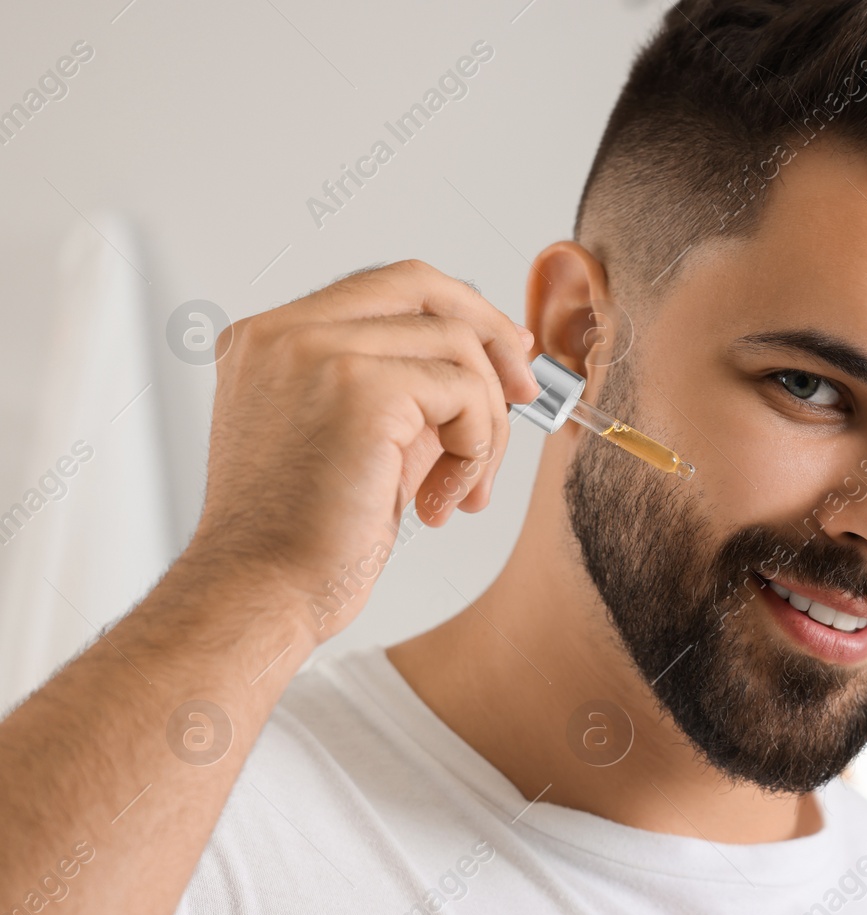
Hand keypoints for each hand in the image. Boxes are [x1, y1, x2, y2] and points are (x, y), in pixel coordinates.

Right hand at [183, 260, 538, 643]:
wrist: (263, 594)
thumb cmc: (302, 539)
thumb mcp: (358, 442)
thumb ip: (406, 391)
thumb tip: (491, 363)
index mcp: (271, 340)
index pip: (385, 287)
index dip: (456, 311)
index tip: (503, 353)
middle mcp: (284, 332)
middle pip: (422, 286)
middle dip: (490, 334)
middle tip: (523, 392)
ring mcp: (316, 351)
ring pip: (456, 346)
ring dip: (484, 423)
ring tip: (461, 488)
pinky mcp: (358, 386)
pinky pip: (464, 391)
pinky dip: (476, 447)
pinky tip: (444, 499)